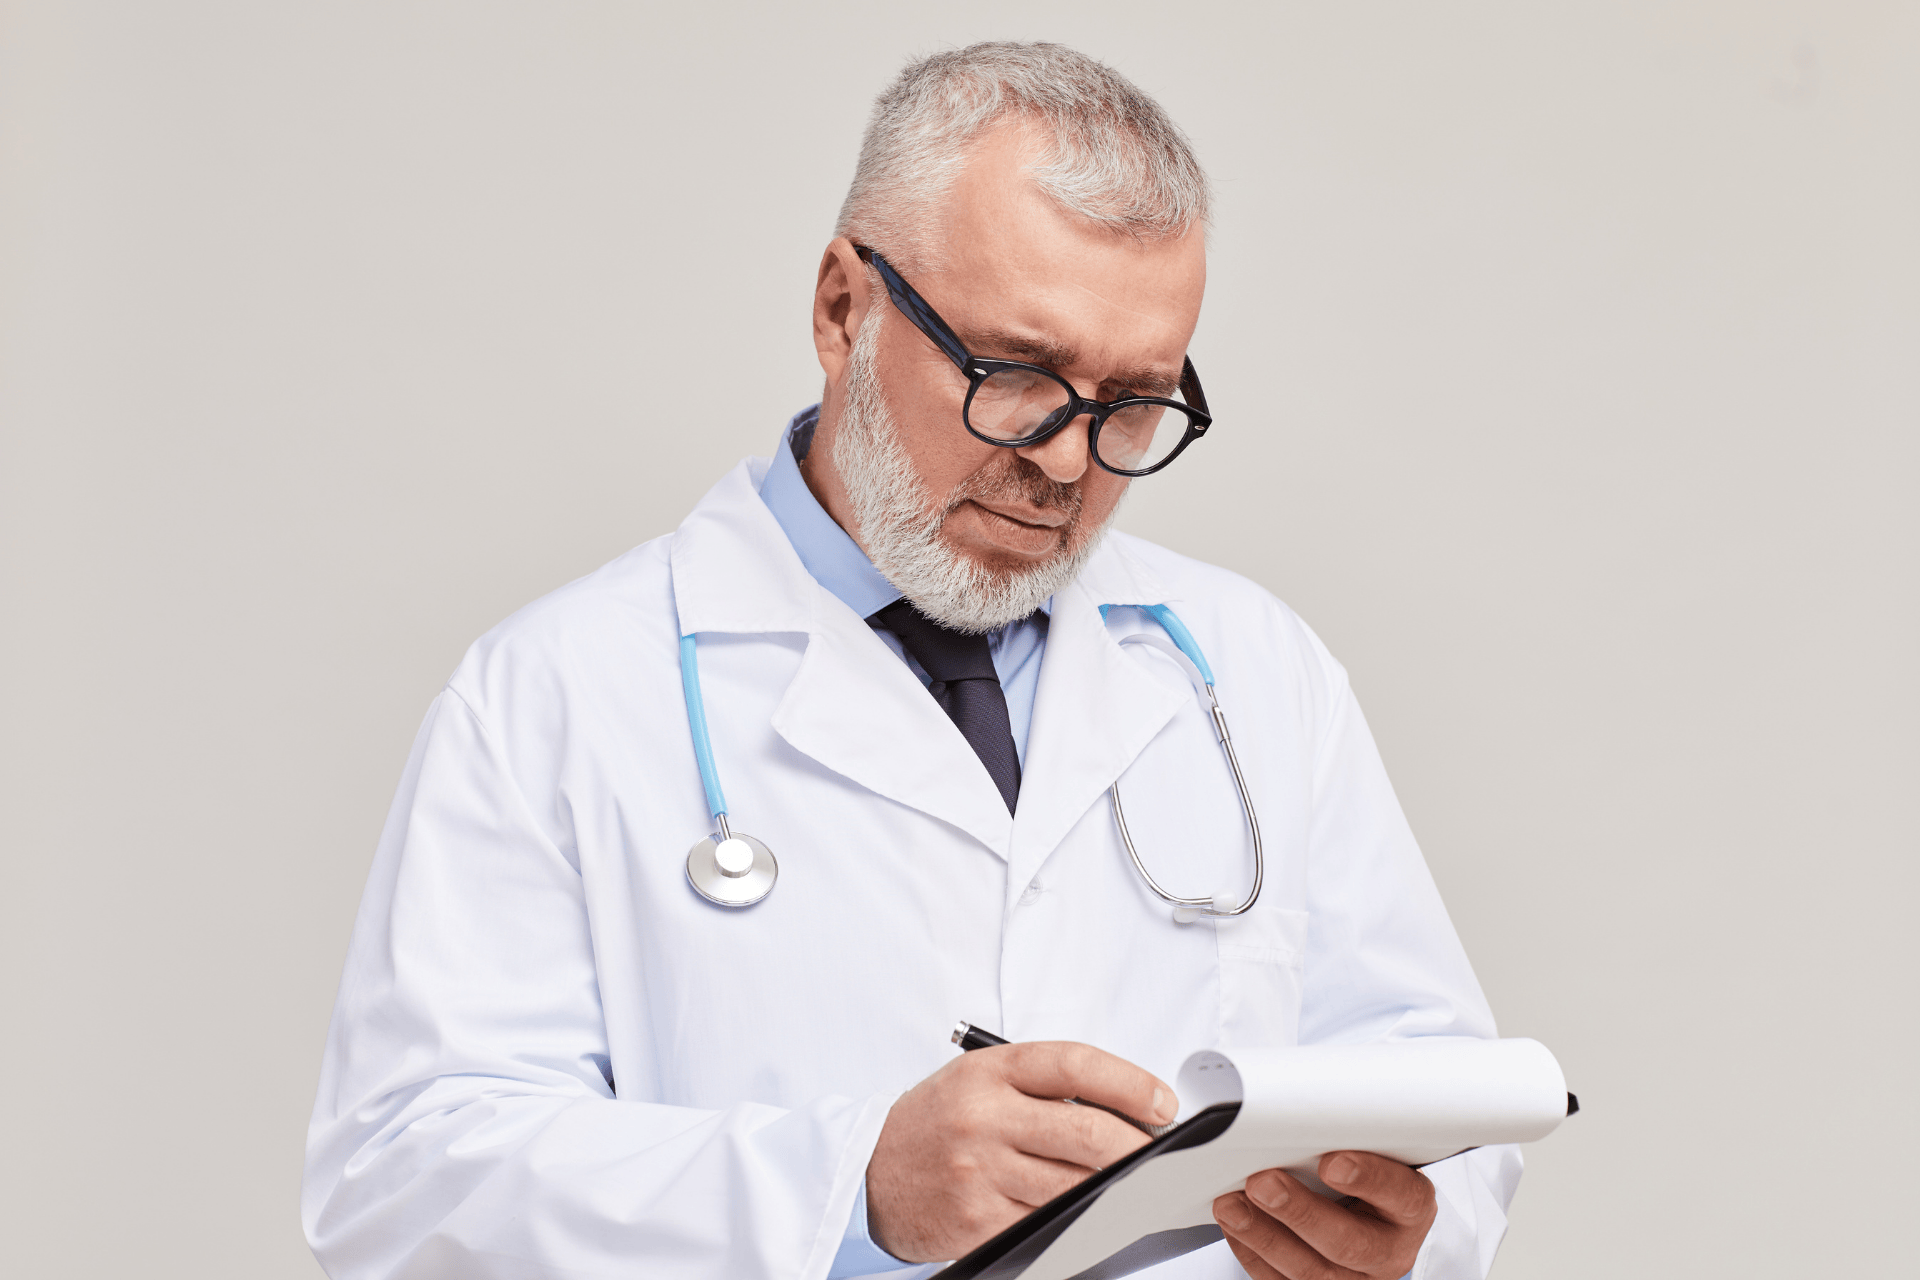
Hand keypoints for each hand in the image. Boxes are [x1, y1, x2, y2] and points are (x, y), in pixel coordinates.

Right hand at [866, 1041, 1176, 1262]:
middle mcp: (984, 1117)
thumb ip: (1041, 1086)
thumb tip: (1124, 1109)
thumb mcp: (979, 1079)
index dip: (1129, 1082)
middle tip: (1161, 1153)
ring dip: (1117, 1187)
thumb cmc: (937, 1121)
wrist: (870, 1171)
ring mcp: (980, 1172)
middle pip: (1085, 1131)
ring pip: (1075, 1184)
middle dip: (1138, 1146)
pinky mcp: (978, 1221)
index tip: (1162, 1102)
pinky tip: (1090, 1210)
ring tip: (1135, 1181)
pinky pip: (1048, 1222)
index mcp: (989, 1071)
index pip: (1074, 1065)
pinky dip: (1077, 1218)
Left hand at [1213, 1152, 1436, 1279]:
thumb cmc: (1366, 1173)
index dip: (1369, 1179)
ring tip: (1232, 1205)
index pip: (1401, 1195)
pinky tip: (1234, 1226)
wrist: (1366, 1214)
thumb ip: (1349, 1135)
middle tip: (1263, 1183)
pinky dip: (1251, 1253)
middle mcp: (1387, 1250)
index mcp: (1410, 1208)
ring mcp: (1353, 1277)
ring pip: (1310, 1270)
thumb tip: (1300, 1107)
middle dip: (1300, 1212)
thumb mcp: (1374, 1150)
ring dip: (1264, 1235)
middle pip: (1348, 1243)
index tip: (1333, 1161)